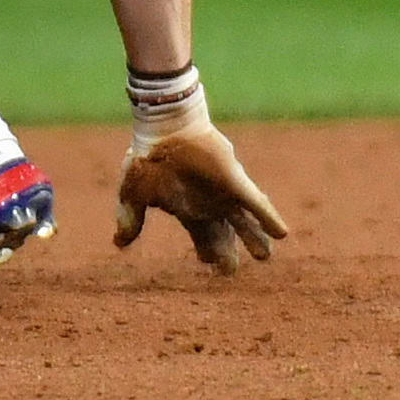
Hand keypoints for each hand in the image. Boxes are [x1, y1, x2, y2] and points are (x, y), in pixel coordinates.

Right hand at [115, 112, 289, 274]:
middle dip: (228, 253)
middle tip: (230, 271)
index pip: (202, 236)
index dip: (206, 251)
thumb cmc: (148, 157)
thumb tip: (118, 243)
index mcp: (189, 209)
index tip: (208, 263)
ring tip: (265, 256)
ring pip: (245, 223)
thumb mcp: (133, 192)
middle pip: (224, 235)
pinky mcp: (235, 182)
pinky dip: (268, 218)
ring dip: (256, 239)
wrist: (163, 129)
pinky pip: (256, 203)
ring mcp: (225, 194)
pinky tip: (281, 233)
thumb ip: (130, 218)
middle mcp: (210, 204)